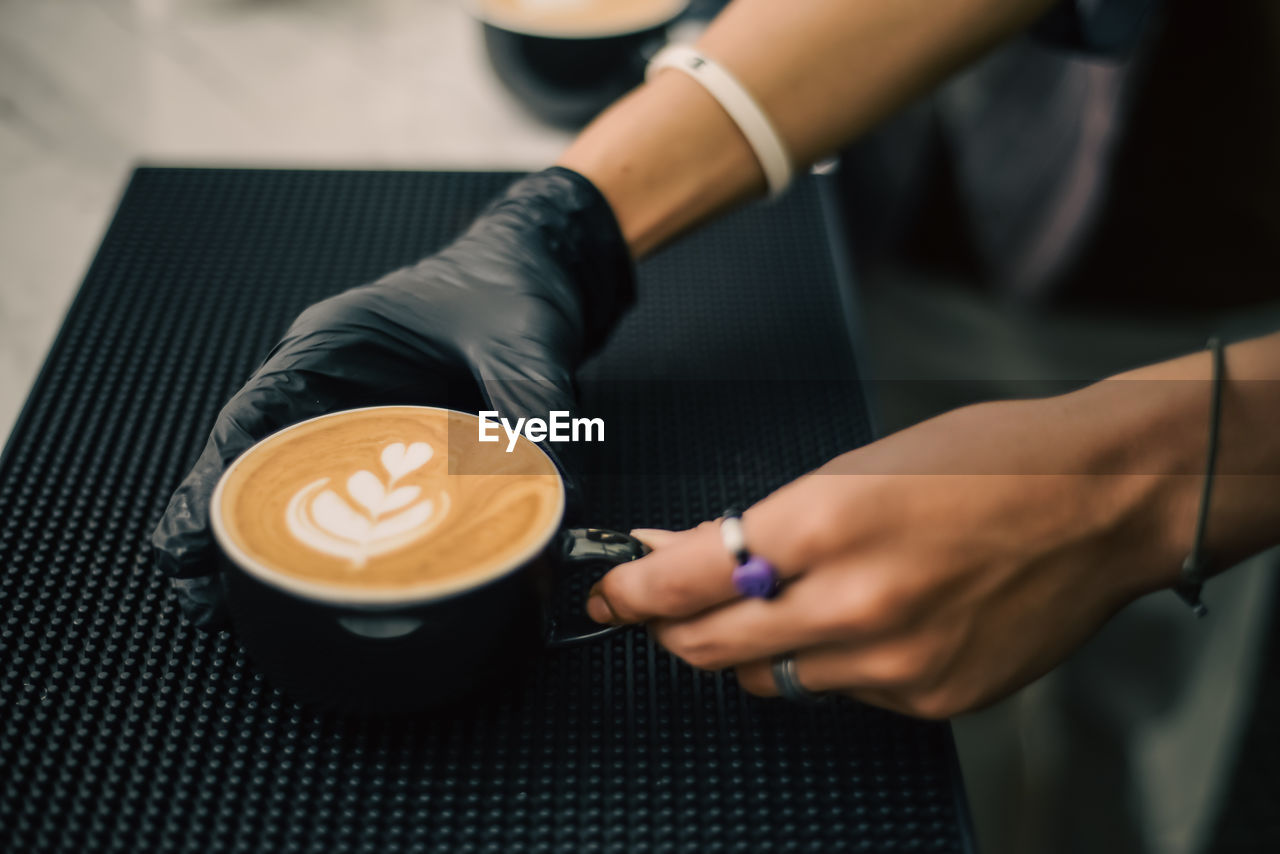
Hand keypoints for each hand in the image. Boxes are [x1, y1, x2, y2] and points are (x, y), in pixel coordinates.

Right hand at [153, 168, 633, 628]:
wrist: (545, 272)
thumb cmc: (514, 286)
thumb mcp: (523, 342)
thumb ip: (535, 411)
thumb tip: (554, 494)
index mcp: (335, 345)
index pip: (256, 416)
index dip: (217, 480)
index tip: (192, 540)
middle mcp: (335, 388)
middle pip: (261, 464)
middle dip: (227, 532)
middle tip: (202, 600)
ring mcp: (363, 424)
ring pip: (301, 490)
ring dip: (273, 548)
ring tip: (237, 612)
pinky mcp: (398, 453)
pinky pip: (360, 501)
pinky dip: (344, 544)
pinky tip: (332, 590)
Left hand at [587, 390, 1193, 718]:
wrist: (1103, 502)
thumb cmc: (986, 462)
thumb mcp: (858, 468)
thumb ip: (767, 522)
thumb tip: (685, 552)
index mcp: (826, 519)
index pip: (685, 580)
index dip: (629, 591)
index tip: (607, 593)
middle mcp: (854, 601)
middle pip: (708, 647)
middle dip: (671, 630)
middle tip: (661, 611)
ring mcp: (895, 661)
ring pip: (769, 679)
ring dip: (752, 647)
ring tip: (784, 602)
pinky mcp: (930, 698)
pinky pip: (840, 693)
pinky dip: (830, 663)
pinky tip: (867, 622)